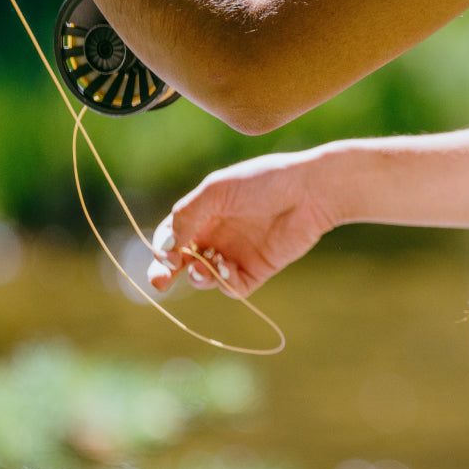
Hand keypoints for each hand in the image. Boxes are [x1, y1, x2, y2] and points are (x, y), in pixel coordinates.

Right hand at [147, 151, 332, 298]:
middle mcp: (217, 235)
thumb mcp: (217, 190)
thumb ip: (187, 214)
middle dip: (166, 272)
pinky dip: (225, 282)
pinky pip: (233, 286)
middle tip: (159, 282)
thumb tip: (166, 245)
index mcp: (204, 213)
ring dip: (199, 276)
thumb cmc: (263, 182)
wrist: (309, 192)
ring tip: (205, 267)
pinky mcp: (258, 269)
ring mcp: (236, 253)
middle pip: (182, 261)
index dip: (162, 248)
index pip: (171, 236)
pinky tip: (227, 268)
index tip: (165, 255)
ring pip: (205, 277)